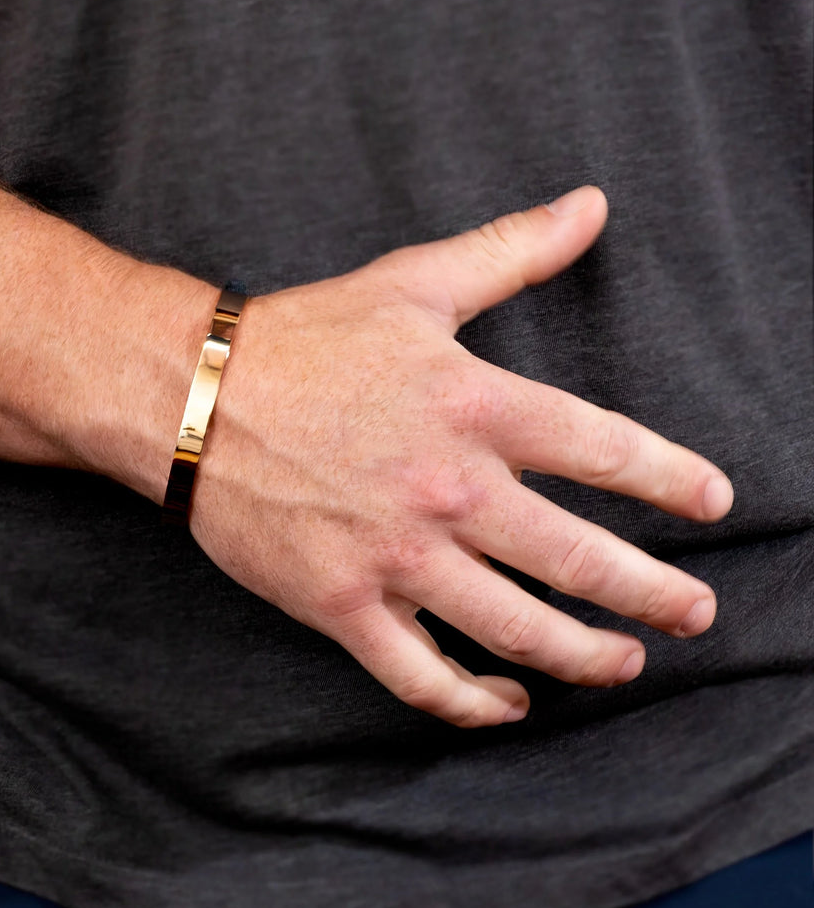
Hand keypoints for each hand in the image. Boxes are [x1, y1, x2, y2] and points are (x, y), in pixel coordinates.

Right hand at [188, 186, 733, 727]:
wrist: (191, 397)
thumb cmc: (304, 337)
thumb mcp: (413, 281)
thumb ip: (512, 250)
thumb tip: (592, 204)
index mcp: (477, 406)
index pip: (610, 452)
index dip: (676, 482)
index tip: (715, 503)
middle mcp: (450, 489)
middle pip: (583, 561)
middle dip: (657, 595)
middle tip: (696, 613)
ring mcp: (397, 557)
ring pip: (519, 631)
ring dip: (588, 658)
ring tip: (624, 664)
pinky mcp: (344, 605)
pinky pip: (423, 678)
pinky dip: (475, 704)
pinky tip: (509, 703)